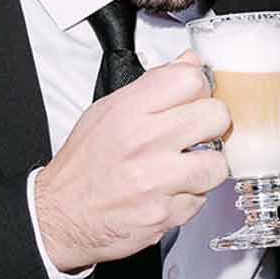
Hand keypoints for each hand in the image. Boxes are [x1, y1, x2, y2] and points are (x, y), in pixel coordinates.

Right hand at [34, 52, 230, 271]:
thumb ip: (153, 85)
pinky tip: (171, 191)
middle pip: (215, 116)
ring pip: (218, 163)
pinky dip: (191, 197)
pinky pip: (202, 200)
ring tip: (188, 167)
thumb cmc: (84, 166)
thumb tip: (189, 62)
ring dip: (207, 167)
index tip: (195, 99)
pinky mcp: (165, 214)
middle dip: (212, 125)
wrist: (62, 216)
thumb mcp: (107, 111)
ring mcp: (155, 180)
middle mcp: (143, 143)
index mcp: (128, 111)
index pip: (190, 79)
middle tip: (199, 133)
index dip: (200, 88)